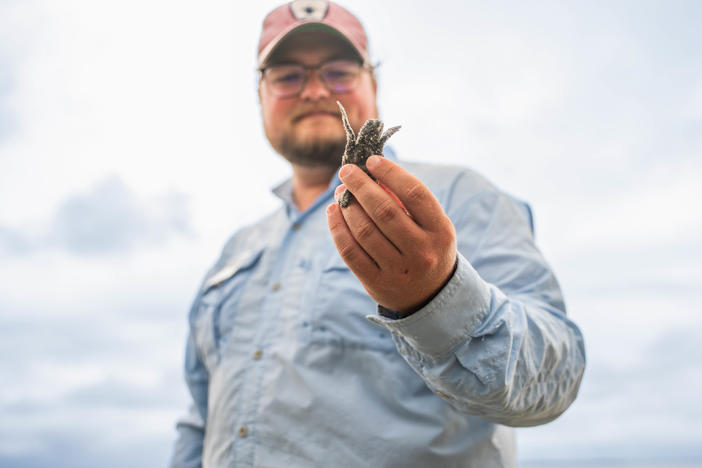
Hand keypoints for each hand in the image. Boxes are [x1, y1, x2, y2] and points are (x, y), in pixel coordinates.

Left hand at [326, 155, 456, 314]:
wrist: (431, 295)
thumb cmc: (427, 247)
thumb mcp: (430, 224)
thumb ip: (406, 200)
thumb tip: (370, 172)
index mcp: (440, 230)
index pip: (414, 193)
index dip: (390, 173)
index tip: (371, 161)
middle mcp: (421, 251)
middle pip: (385, 211)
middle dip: (361, 187)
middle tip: (346, 171)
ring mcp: (399, 270)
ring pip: (365, 231)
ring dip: (347, 206)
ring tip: (340, 192)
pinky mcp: (377, 284)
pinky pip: (351, 253)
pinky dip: (338, 229)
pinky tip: (333, 212)